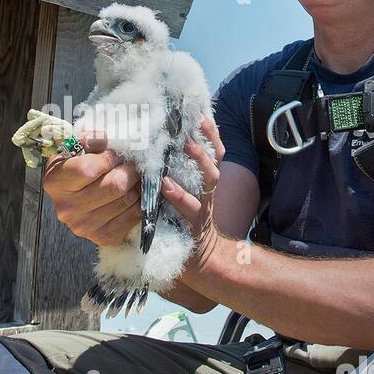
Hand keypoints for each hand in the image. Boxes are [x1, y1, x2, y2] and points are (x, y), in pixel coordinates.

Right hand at [42, 131, 142, 246]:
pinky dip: (138, 202)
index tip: (116, 153)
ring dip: (136, 186)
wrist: (76, 197)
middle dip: (129, 170)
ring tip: (131, 178)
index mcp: (55, 182)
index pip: (87, 170)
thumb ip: (90, 140)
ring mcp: (84, 226)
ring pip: (126, 200)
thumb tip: (107, 139)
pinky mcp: (102, 237)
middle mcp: (67, 208)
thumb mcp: (75, 149)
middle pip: (114, 186)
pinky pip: (132, 216)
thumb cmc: (77, 168)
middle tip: (131, 164)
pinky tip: (131, 194)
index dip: (109, 158)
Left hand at [160, 115, 225, 275]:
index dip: (210, 132)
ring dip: (199, 161)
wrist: (202, 262)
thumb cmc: (184, 222)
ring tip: (186, 145)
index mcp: (204, 182)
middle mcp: (208, 191)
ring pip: (208, 180)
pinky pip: (189, 209)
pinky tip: (166, 185)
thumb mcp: (183, 194)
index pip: (213, 150)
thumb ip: (175, 174)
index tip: (200, 111)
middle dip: (207, 138)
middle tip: (195, 119)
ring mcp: (204, 207)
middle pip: (215, 158)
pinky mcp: (195, 225)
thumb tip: (158, 146)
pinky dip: (178, 196)